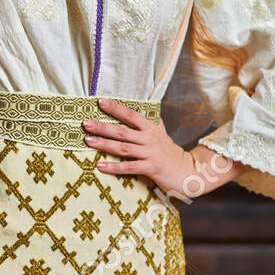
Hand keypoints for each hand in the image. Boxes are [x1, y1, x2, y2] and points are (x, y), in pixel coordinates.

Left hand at [81, 95, 239, 199]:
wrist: (189, 172)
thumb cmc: (172, 154)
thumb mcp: (163, 135)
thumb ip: (154, 124)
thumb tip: (147, 110)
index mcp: (151, 129)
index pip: (131, 115)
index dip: (116, 108)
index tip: (100, 102)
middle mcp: (149, 139)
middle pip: (122, 131)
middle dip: (102, 126)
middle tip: (85, 123)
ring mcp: (150, 153)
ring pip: (123, 148)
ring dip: (104, 144)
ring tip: (88, 141)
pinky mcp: (151, 168)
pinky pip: (129, 167)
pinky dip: (114, 167)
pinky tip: (100, 166)